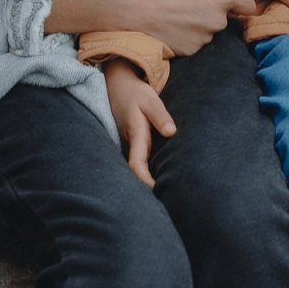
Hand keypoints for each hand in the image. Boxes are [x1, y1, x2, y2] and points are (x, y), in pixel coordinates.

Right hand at [50, 0, 255, 54]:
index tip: (237, 7)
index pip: (248, 6)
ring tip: (171, 17)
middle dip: (208, 15)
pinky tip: (166, 29)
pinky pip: (191, 44)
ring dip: (194, 28)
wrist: (130, 7)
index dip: (242, 6)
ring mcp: (203, 39)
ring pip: (205, 33)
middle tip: (186, 6)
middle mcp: (218, 21)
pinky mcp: (189, 52)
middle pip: (221, 19)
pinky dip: (182, 39)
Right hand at [104, 58, 175, 186]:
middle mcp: (131, 144)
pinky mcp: (133, 144)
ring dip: (147, 181)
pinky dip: (147, 172)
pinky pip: (139, 162)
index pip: (137, 164)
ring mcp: (130, 145)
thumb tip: (171, 132)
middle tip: (166, 202)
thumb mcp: (150, 100)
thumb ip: (161, 116)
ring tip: (166, 196)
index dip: (145, 180)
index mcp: (135, 135)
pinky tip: (160, 180)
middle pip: (136, 173)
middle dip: (147, 189)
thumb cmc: (136, 93)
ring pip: (137, 168)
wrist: (117, 85)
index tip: (157, 191)